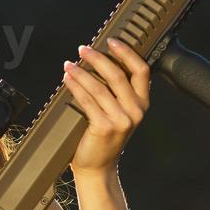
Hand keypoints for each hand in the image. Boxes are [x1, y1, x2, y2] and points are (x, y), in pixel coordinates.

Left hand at [63, 38, 150, 175]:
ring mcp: (120, 120)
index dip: (127, 52)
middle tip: (83, 49)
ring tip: (69, 64)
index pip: (141, 70)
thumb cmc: (104, 140)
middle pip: (118, 75)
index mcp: (142, 104)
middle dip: (98, 58)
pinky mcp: (104, 127)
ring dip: (82, 71)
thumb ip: (118, 94)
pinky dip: (75, 86)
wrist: (97, 168)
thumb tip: (99, 63)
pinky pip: (87, 100)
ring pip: (99, 87)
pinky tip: (68, 79)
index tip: (112, 40)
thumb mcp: (119, 115)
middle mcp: (135, 111)